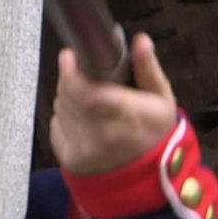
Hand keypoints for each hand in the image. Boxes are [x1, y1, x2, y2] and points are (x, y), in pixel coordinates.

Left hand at [50, 32, 176, 175]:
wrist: (146, 178)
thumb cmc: (154, 135)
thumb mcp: (162, 100)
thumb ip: (148, 69)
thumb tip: (140, 41)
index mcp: (125, 115)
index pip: (84, 91)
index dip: (70, 71)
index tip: (70, 57)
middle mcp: (101, 134)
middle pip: (67, 95)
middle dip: (71, 80)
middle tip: (86, 80)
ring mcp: (83, 149)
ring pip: (59, 109)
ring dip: (68, 100)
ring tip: (89, 105)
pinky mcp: (71, 160)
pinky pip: (55, 127)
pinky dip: (64, 120)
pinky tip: (84, 124)